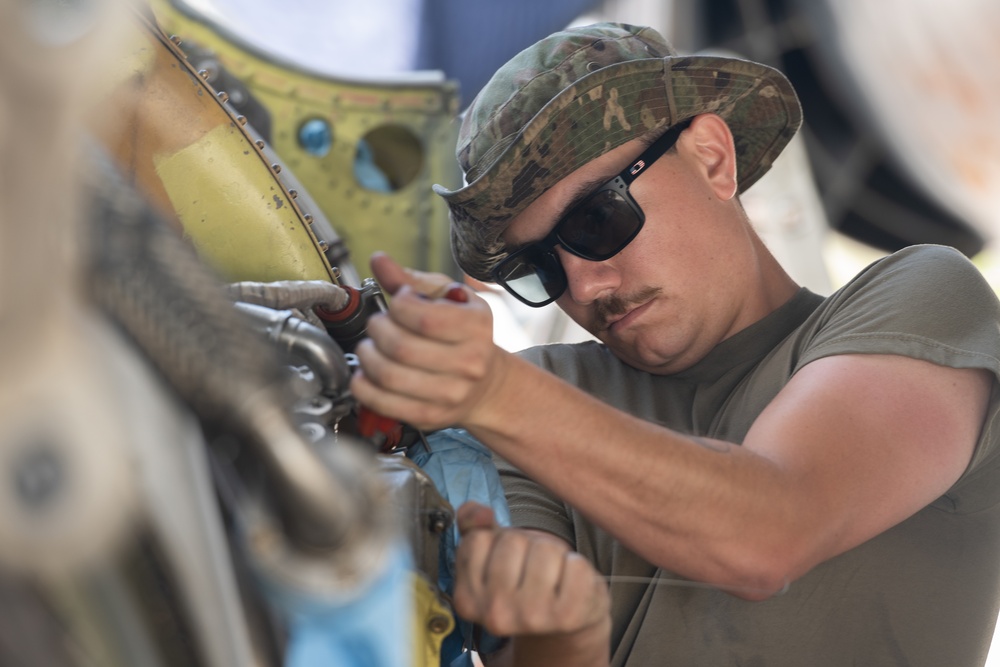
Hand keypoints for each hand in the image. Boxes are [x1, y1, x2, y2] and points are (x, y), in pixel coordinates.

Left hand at [350, 253, 505, 430]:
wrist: (486, 385)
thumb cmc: (465, 336)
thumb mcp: (447, 300)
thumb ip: (410, 280)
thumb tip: (379, 260)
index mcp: (476, 327)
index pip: (424, 318)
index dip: (398, 306)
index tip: (397, 302)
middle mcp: (469, 363)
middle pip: (401, 347)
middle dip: (377, 330)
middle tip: (377, 325)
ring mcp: (450, 394)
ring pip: (389, 375)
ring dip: (367, 356)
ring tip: (370, 347)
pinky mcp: (430, 416)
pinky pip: (383, 403)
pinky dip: (363, 386)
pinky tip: (365, 373)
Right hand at [453, 503, 610, 666]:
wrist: (563, 618)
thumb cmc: (524, 577)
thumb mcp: (491, 550)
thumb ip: (472, 522)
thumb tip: (481, 515)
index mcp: (467, 600)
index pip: (478, 538)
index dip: (498, 539)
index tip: (507, 561)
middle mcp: (495, 614)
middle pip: (514, 540)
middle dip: (528, 544)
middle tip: (534, 569)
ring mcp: (531, 618)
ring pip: (547, 549)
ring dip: (556, 555)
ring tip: (554, 577)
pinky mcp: (567, 617)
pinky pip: (577, 566)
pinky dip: (579, 568)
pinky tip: (572, 586)